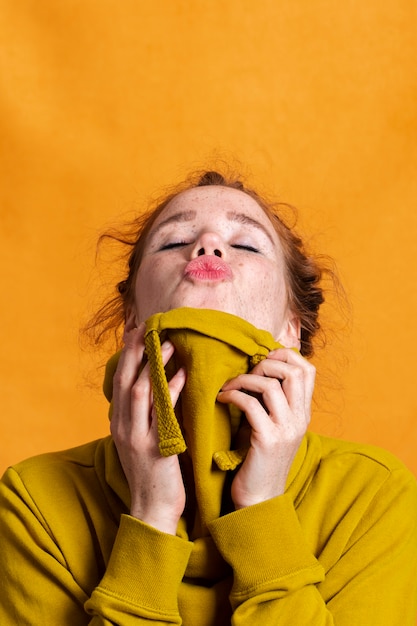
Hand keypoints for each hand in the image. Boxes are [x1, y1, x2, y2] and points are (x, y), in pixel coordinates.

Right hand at [110, 323, 186, 534]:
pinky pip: (162, 413)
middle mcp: (123, 426)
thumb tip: (157, 386)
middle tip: (147, 327)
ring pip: (140, 392)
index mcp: (120, 422)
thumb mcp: (142, 440)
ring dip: (153, 365)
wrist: (152, 510)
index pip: (120, 381)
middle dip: (135, 351)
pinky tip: (181, 374)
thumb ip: (146, 415)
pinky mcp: (153, 449)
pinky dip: (171, 390)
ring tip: (167, 343)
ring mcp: (136, 437)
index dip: (127, 355)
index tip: (136, 331)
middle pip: (125, 380)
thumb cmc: (153, 473)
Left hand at [217, 348, 314, 509]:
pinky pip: (251, 404)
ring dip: (244, 379)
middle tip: (245, 374)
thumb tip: (257, 370)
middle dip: (266, 363)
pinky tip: (223, 399)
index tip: (262, 360)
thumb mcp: (273, 425)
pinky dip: (234, 396)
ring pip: (271, 385)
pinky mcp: (267, 440)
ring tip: (228, 386)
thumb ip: (273, 401)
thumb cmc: (259, 459)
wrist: (260, 498)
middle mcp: (300, 419)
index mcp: (303, 413)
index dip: (285, 356)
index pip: (308, 370)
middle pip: (294, 371)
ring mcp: (286, 430)